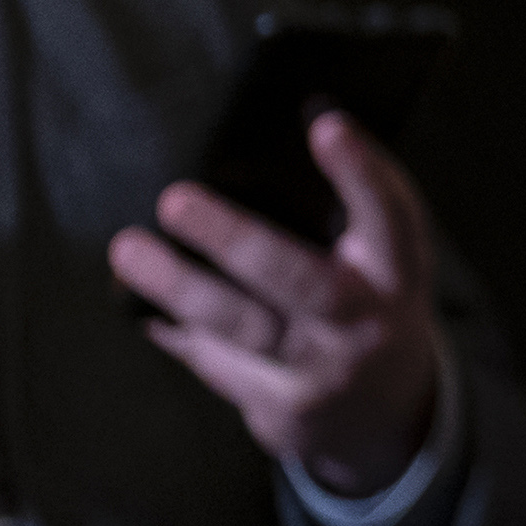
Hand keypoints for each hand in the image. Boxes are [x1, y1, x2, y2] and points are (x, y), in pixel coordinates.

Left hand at [115, 110, 450, 497]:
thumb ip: (356, 204)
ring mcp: (321, 372)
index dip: (361, 171)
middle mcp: (364, 323)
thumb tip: (302, 113)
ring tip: (127, 250)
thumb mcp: (386, 258)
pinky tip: (137, 304)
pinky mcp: (280, 409)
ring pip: (243, 328)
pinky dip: (176, 329)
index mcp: (398, 271)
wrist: (382, 411)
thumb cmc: (371, 299)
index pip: (391, 215)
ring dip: (179, 287)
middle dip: (234, 240)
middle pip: (298, 281)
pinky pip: (217, 363)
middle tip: (174, 200)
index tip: (324, 125)